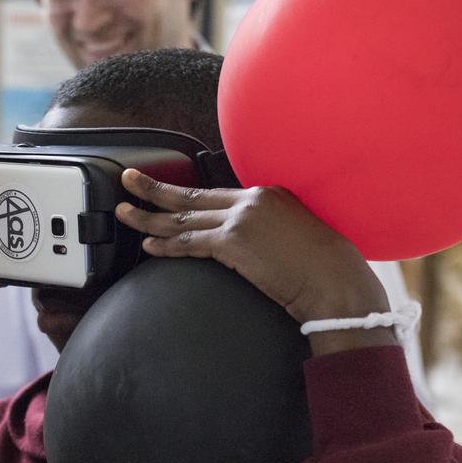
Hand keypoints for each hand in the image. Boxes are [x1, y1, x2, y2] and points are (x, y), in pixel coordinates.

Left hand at [115, 171, 396, 354]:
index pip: (216, 194)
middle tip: (128, 179)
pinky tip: (147, 244)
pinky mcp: (234, 243)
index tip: (167, 193)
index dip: (187, 196)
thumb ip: (271, 231)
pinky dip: (165, 244)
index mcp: (268, 195)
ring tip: (123, 211)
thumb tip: (255, 246)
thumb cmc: (325, 268)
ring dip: (147, 216)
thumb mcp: (298, 236)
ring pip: (182, 217)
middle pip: (191, 195)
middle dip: (154, 188)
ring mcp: (241, 219)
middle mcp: (251, 200)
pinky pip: (189, 242)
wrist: (338, 282)